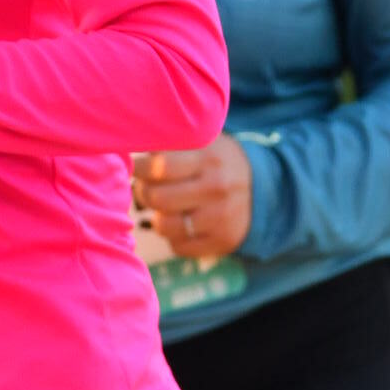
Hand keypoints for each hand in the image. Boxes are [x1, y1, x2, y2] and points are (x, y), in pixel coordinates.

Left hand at [133, 134, 253, 259]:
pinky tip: (180, 223)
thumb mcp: (202, 142)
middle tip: (146, 189)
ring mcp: (220, 219)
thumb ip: (170, 144)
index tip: (136, 168)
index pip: (160, 167)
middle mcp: (216, 189)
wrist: (261, 188)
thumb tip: (128, 145)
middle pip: (158, 199)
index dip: (139, 169)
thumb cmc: (216, 162)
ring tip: (163, 208)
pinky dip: (173, 236)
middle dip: (144, 194)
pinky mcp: (221, 242)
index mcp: (208, 160)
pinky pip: (179, 246)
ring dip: (157, 217)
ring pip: (164, 226)